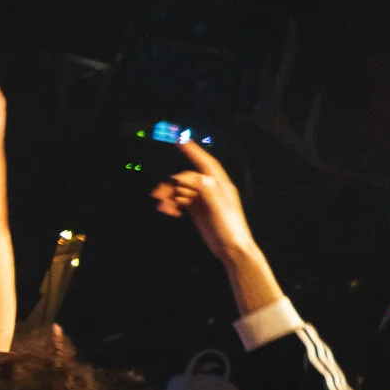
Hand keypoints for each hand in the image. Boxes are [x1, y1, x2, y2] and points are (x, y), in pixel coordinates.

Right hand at [151, 140, 256, 259]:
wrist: (231, 250)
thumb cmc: (230, 229)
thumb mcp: (220, 209)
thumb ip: (208, 191)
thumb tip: (197, 177)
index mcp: (220, 186)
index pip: (206, 164)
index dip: (194, 151)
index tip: (180, 140)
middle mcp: (212, 190)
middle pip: (188, 179)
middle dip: (172, 184)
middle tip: (158, 194)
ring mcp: (204, 200)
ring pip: (182, 190)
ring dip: (170, 195)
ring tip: (162, 206)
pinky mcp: (197, 210)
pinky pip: (181, 201)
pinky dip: (173, 204)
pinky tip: (169, 211)